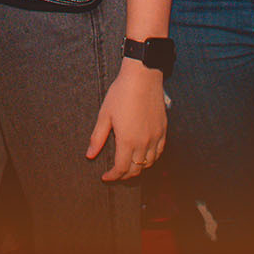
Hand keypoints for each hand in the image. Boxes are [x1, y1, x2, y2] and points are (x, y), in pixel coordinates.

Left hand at [86, 60, 165, 181]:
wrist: (142, 77)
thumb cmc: (121, 93)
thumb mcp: (104, 115)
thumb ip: (97, 138)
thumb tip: (90, 155)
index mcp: (127, 140)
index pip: (121, 169)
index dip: (112, 176)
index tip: (105, 176)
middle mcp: (144, 142)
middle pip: (135, 169)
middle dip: (124, 175)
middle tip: (115, 174)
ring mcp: (155, 137)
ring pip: (149, 163)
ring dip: (138, 168)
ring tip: (128, 166)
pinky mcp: (163, 130)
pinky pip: (159, 152)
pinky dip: (151, 159)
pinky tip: (144, 156)